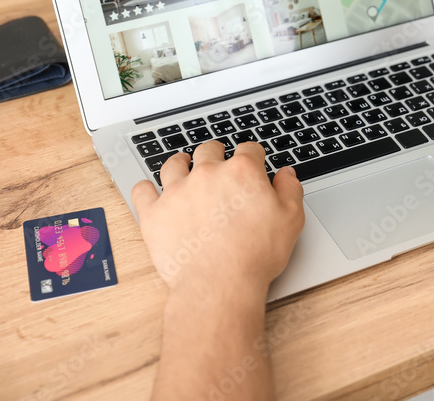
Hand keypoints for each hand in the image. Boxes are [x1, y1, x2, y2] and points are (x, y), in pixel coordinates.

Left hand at [131, 141, 304, 296]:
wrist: (220, 284)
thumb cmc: (255, 255)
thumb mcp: (290, 219)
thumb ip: (289, 190)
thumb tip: (286, 175)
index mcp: (242, 172)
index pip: (249, 149)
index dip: (254, 155)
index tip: (253, 160)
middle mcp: (208, 174)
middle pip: (209, 150)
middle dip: (215, 152)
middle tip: (217, 160)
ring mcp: (177, 192)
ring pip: (174, 164)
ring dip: (180, 163)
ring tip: (183, 166)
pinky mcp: (155, 213)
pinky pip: (142, 191)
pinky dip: (146, 188)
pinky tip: (151, 190)